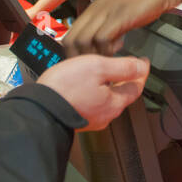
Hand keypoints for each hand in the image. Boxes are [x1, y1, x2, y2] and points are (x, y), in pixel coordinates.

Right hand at [37, 54, 151, 130]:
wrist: (38, 108)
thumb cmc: (65, 88)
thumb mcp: (97, 67)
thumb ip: (122, 67)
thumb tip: (142, 67)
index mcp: (114, 103)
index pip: (136, 87)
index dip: (141, 72)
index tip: (143, 62)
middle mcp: (105, 115)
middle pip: (122, 94)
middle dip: (125, 78)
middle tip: (125, 64)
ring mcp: (91, 119)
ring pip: (106, 99)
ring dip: (108, 85)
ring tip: (104, 71)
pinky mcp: (77, 119)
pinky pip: (92, 103)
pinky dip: (94, 92)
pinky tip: (85, 84)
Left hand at [64, 0, 181, 56]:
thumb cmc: (142, 3)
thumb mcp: (118, 15)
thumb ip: (107, 29)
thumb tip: (100, 48)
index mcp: (92, 10)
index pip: (70, 36)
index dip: (73, 54)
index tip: (84, 66)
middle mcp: (94, 9)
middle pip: (72, 40)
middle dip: (79, 59)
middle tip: (93, 70)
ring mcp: (105, 12)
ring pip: (84, 40)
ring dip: (93, 56)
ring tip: (106, 62)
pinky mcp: (118, 16)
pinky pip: (102, 39)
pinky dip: (107, 51)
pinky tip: (118, 51)